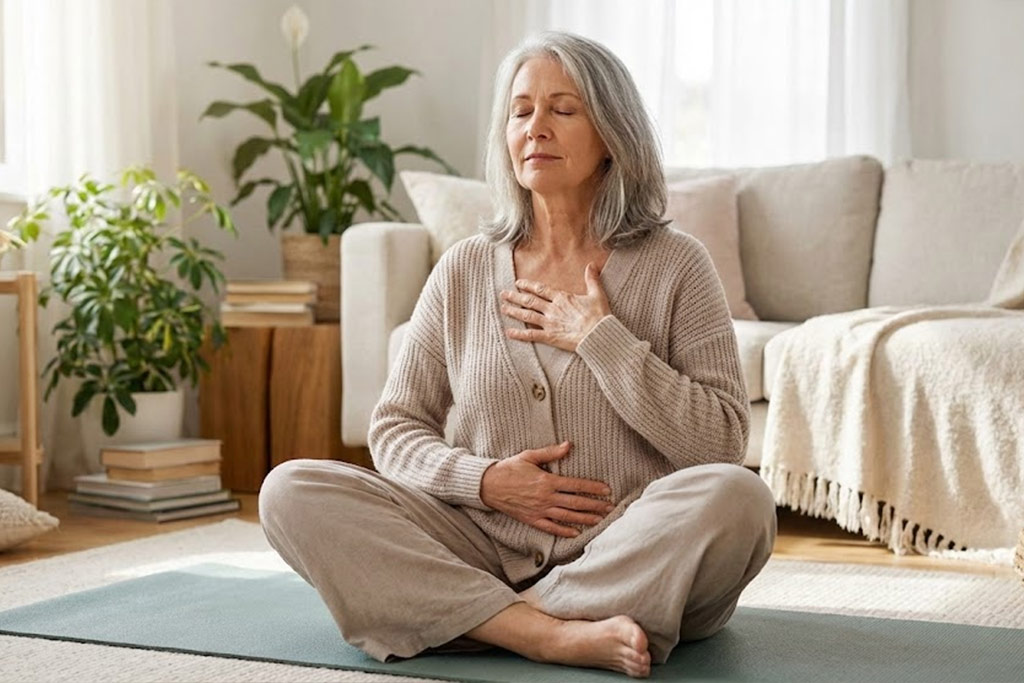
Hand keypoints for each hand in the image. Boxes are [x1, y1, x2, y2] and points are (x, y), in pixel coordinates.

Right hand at [480, 441, 614, 537]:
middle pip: (575, 503)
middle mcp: (545, 497)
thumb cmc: (509, 468)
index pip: (576, 485)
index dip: (593, 488)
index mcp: (547, 481)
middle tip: (610, 508)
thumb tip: (569, 445)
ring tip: (600, 521)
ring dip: (585, 519)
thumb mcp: (529, 456)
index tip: (607, 490)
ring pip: (567, 517)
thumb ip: (551, 453)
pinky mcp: (532, 519)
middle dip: (595, 506)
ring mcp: (539, 510)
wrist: (488, 486)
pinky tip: (576, 533)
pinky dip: (564, 531)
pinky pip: (551, 527)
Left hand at [500, 263, 611, 352]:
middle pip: (530, 301)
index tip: (518, 283)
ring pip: (527, 315)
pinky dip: (519, 334)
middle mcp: (553, 309)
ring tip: (503, 308)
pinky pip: (531, 335)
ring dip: (514, 311)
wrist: (599, 334)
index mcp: (562, 298)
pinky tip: (509, 332)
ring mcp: (550, 323)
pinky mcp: (550, 337)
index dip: (528, 285)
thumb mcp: (597, 294)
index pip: (541, 289)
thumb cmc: (599, 316)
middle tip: (503, 294)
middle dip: (515, 297)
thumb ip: (592, 279)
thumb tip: (592, 264)